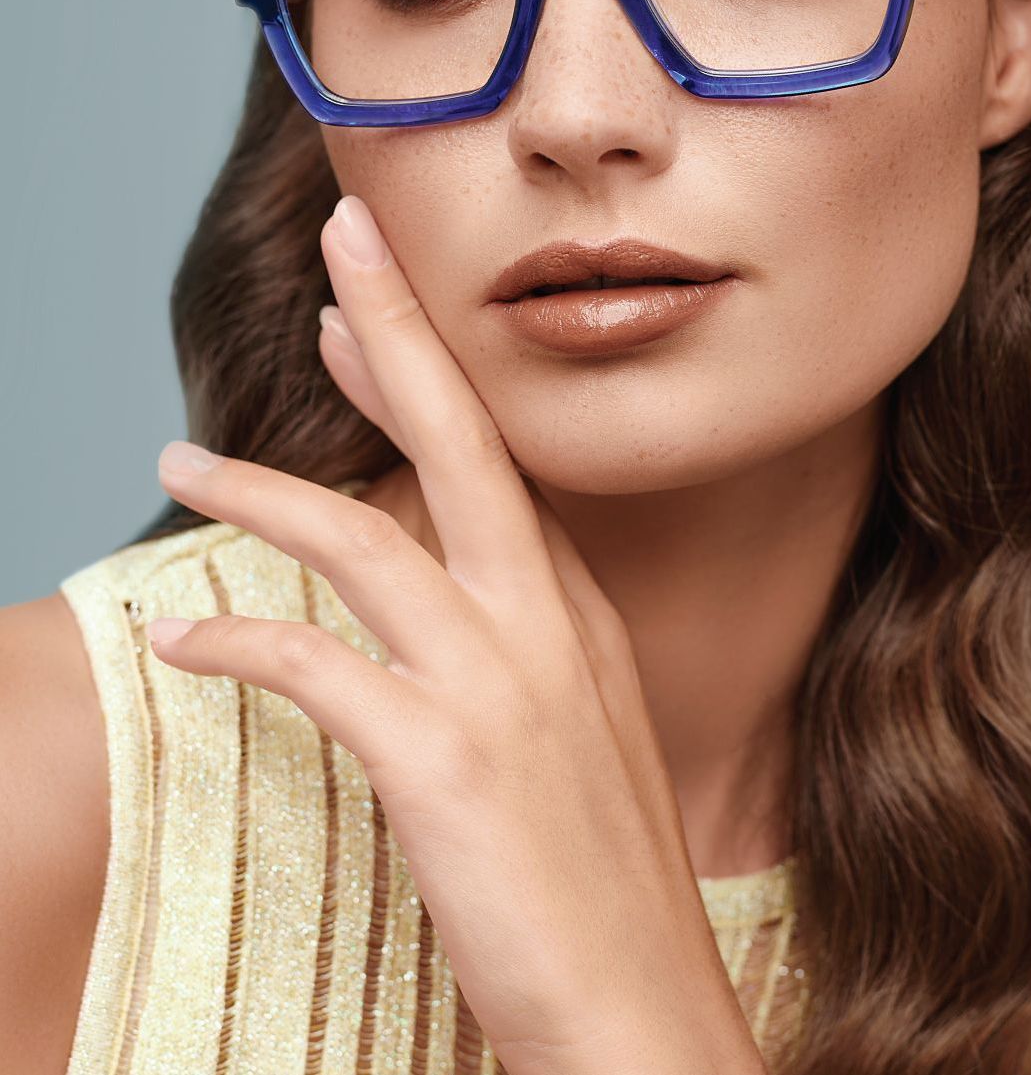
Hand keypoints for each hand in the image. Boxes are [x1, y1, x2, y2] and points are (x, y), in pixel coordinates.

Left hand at [149, 193, 765, 1074]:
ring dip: (263, 491)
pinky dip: (237, 641)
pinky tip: (179, 637)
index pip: (488, 461)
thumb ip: (516, 652)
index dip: (421, 375)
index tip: (362, 314)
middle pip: (457, 442)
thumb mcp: (573, 735)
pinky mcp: (444, 760)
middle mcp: (544, 623)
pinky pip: (315, 667)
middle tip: (343, 242)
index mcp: (574, 611)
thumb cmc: (600, 882)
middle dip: (395, 330)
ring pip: (365, 538)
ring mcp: (497, 684)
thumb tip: (442, 600)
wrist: (642, 1015)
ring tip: (181, 459)